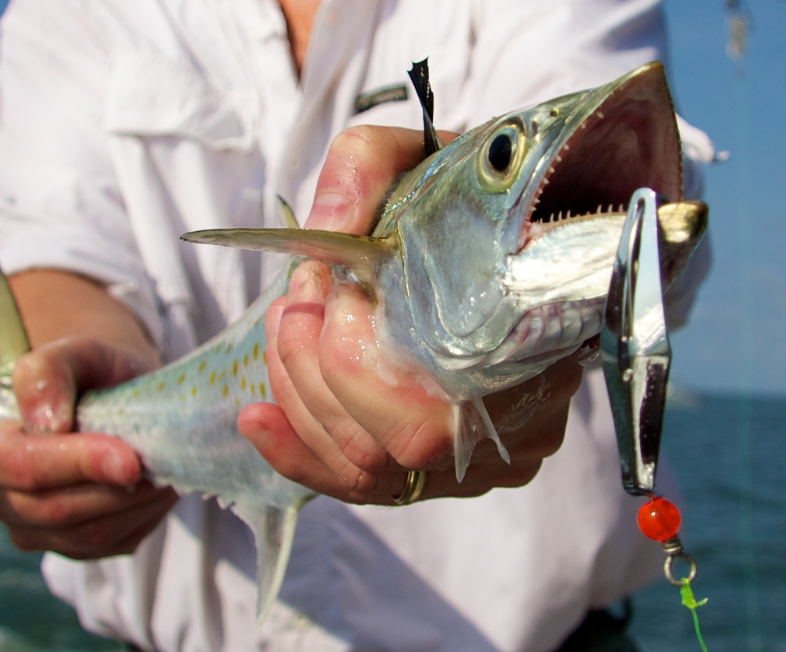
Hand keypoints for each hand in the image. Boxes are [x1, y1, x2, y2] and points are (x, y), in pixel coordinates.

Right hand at [0, 273, 177, 558]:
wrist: (115, 396)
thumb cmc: (90, 373)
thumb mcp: (74, 354)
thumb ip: (48, 373)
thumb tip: (47, 423)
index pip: (22, 467)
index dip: (77, 464)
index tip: (129, 457)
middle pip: (55, 509)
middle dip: (113, 486)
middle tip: (156, 460)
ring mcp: (36, 531)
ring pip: (90, 533)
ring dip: (136, 502)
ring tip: (160, 465)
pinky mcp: (78, 548)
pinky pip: (115, 543)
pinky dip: (145, 514)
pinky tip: (155, 484)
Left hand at [238, 126, 583, 503]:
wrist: (524, 228)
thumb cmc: (478, 197)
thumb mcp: (422, 153)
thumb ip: (364, 170)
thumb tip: (320, 235)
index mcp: (529, 354)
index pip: (424, 418)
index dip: (349, 361)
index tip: (333, 282)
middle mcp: (517, 427)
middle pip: (384, 446)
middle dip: (309, 365)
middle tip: (297, 293)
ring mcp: (481, 457)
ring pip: (365, 469)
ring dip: (297, 394)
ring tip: (280, 323)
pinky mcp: (445, 467)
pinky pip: (364, 483)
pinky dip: (299, 453)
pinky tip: (256, 418)